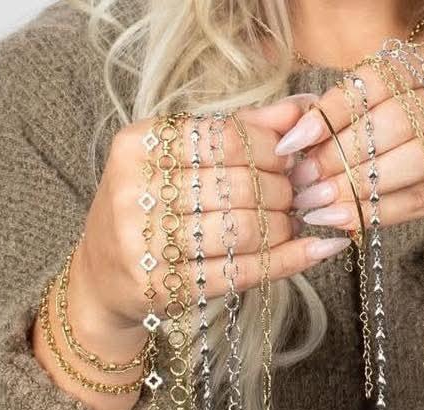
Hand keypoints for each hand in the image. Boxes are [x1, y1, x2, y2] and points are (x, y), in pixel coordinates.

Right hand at [34, 95, 350, 409]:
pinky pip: (242, 271)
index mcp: (140, 145)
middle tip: (298, 196)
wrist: (104, 275)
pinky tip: (319, 249)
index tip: (292, 161)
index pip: (229, 138)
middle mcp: (135, 190)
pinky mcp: (162, 286)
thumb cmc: (152, 206)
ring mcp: (144, 242)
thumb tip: (301, 110)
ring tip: (295, 222)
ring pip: (245, 229)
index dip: (274, 150)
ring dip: (286, 226)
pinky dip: (289, 260)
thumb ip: (238, 130)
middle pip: (241, 185)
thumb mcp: (181, 157)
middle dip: (284, 191)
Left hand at [274, 54, 423, 290]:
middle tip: (304, 184)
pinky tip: (349, 223)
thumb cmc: (405, 153)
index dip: (330, 113)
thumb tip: (292, 140)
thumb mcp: (375, 128)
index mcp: (422, 70)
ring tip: (320, 208)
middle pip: (394, 121)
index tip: (293, 143)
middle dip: (341, 155)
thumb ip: (342, 124)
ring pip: (414, 158)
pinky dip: (383, 212)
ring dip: (361, 186)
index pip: (372, 82)